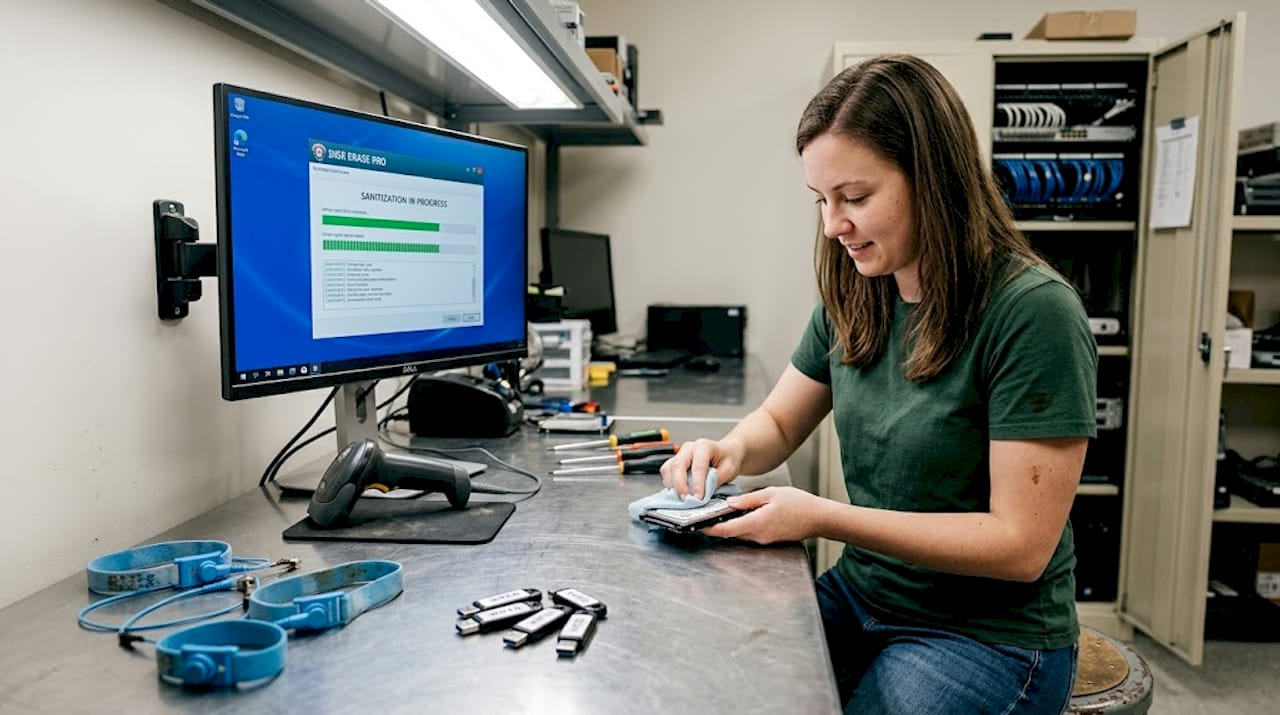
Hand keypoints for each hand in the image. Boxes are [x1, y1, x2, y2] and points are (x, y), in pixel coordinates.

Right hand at [659, 438, 743, 498]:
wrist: (725, 452)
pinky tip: (677, 491)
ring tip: (682, 498)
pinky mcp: (674, 461)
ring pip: (669, 468)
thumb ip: (716, 481)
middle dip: (681, 485)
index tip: (698, 498)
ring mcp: (680, 454)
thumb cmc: (727, 458)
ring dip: (673, 485)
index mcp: (704, 446)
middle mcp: (689, 448)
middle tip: (686, 500)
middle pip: (678, 465)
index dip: (697, 484)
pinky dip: (669, 483)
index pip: (698, 466)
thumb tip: (704, 494)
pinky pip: (666, 471)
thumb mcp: (729, 469)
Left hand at [701, 487, 827, 543]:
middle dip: (716, 526)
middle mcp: (758, 536)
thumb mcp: (772, 494)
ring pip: (739, 533)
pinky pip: (750, 533)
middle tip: (705, 515)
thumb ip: (748, 500)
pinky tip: (741, 514)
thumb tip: (730, 503)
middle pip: (730, 533)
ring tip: (720, 512)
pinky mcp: (769, 539)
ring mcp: (764, 539)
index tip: (697, 525)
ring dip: (729, 525)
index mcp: (757, 523)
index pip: (726, 530)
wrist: (819, 518)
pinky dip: (741, 525)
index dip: (709, 529)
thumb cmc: (800, 504)